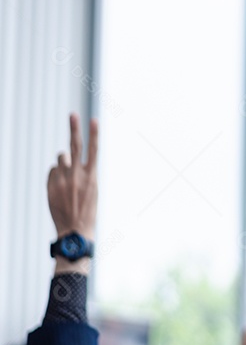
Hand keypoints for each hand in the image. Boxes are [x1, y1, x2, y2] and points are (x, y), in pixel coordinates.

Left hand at [48, 114, 97, 274]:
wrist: (75, 230)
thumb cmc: (87, 210)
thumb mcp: (92, 190)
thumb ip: (81, 171)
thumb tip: (64, 155)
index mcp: (92, 177)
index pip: (93, 150)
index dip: (94, 133)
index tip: (94, 119)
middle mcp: (77, 176)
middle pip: (75, 146)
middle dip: (74, 128)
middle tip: (73, 114)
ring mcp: (63, 180)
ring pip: (61, 158)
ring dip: (64, 161)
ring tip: (69, 174)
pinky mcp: (51, 186)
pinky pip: (53, 171)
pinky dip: (57, 174)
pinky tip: (62, 187)